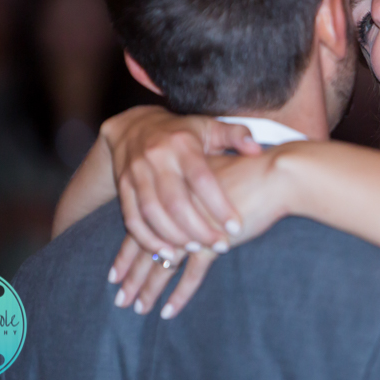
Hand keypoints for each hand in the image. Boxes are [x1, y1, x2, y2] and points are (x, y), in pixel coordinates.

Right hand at [101, 106, 262, 256]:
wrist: (133, 126)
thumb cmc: (183, 132)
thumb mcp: (210, 126)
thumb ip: (236, 135)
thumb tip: (257, 149)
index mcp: (182, 144)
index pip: (201, 179)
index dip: (219, 205)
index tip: (236, 227)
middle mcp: (156, 158)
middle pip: (176, 201)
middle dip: (199, 229)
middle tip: (221, 246)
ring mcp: (136, 173)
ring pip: (152, 212)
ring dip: (174, 236)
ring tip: (197, 250)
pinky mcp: (122, 186)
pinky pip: (132, 218)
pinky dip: (148, 239)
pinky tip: (167, 253)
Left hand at [109, 149, 294, 317]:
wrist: (276, 174)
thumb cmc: (252, 174)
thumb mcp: (217, 179)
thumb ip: (200, 195)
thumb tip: (190, 212)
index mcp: (174, 194)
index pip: (142, 228)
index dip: (127, 254)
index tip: (114, 276)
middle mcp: (177, 212)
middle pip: (147, 249)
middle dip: (133, 277)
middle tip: (120, 300)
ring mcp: (192, 228)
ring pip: (163, 265)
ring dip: (150, 289)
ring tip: (139, 309)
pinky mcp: (212, 242)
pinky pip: (191, 274)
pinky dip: (179, 294)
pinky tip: (168, 311)